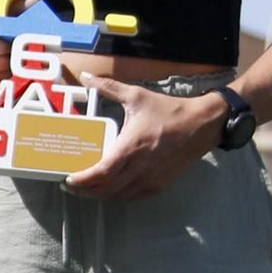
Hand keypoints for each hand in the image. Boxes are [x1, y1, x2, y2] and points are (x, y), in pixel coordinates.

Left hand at [66, 83, 226, 200]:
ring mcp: (152, 178)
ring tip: (86, 189)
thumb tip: (86, 76)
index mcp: (132, 147)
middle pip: (107, 189)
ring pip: (120, 196)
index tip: (69, 179)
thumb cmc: (169, 110)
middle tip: (70, 186)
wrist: (202, 125)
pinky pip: (135, 196)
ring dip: (101, 195)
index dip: (83, 180)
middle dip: (85, 191)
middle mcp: (140, 167)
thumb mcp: (136, 96)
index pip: (102, 172)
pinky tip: (110, 190)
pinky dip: (119, 196)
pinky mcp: (161, 183)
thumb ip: (108, 87)